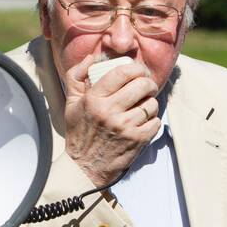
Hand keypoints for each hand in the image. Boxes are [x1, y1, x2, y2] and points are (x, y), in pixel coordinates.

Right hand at [62, 54, 160, 187]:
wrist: (85, 167)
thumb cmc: (79, 132)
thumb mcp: (71, 103)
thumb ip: (76, 76)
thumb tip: (91, 58)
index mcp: (93, 99)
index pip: (122, 73)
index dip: (136, 67)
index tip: (139, 70)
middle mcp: (109, 112)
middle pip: (141, 85)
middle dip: (148, 82)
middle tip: (147, 85)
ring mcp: (125, 127)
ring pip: (151, 103)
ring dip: (151, 102)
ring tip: (144, 105)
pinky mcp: (136, 141)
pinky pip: (156, 122)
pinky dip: (153, 119)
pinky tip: (145, 121)